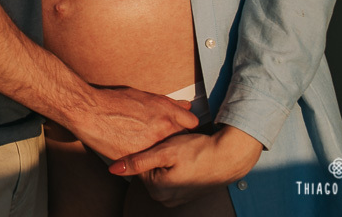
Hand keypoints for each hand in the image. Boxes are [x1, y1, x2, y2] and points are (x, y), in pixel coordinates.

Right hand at [67, 85, 198, 160]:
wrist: (87, 110)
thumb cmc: (110, 100)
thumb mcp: (140, 95)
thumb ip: (166, 103)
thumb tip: (185, 106)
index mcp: (164, 110)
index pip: (191, 123)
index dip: (184, 125)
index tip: (177, 127)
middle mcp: (162, 127)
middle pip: (182, 140)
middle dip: (174, 140)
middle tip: (159, 138)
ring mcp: (151, 144)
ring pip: (166, 153)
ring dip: (160, 151)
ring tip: (145, 146)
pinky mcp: (138, 158)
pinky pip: (149, 163)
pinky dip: (145, 160)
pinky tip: (135, 152)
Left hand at [108, 125, 263, 206]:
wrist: (229, 157)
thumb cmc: (198, 151)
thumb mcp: (166, 152)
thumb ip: (138, 161)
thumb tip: (112, 169)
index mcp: (157, 190)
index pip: (138, 165)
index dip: (145, 148)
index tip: (158, 141)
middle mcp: (164, 199)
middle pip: (148, 170)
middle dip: (155, 155)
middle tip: (170, 145)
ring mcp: (175, 198)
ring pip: (159, 172)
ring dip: (164, 160)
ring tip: (178, 151)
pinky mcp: (183, 193)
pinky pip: (170, 177)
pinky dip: (173, 166)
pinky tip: (183, 157)